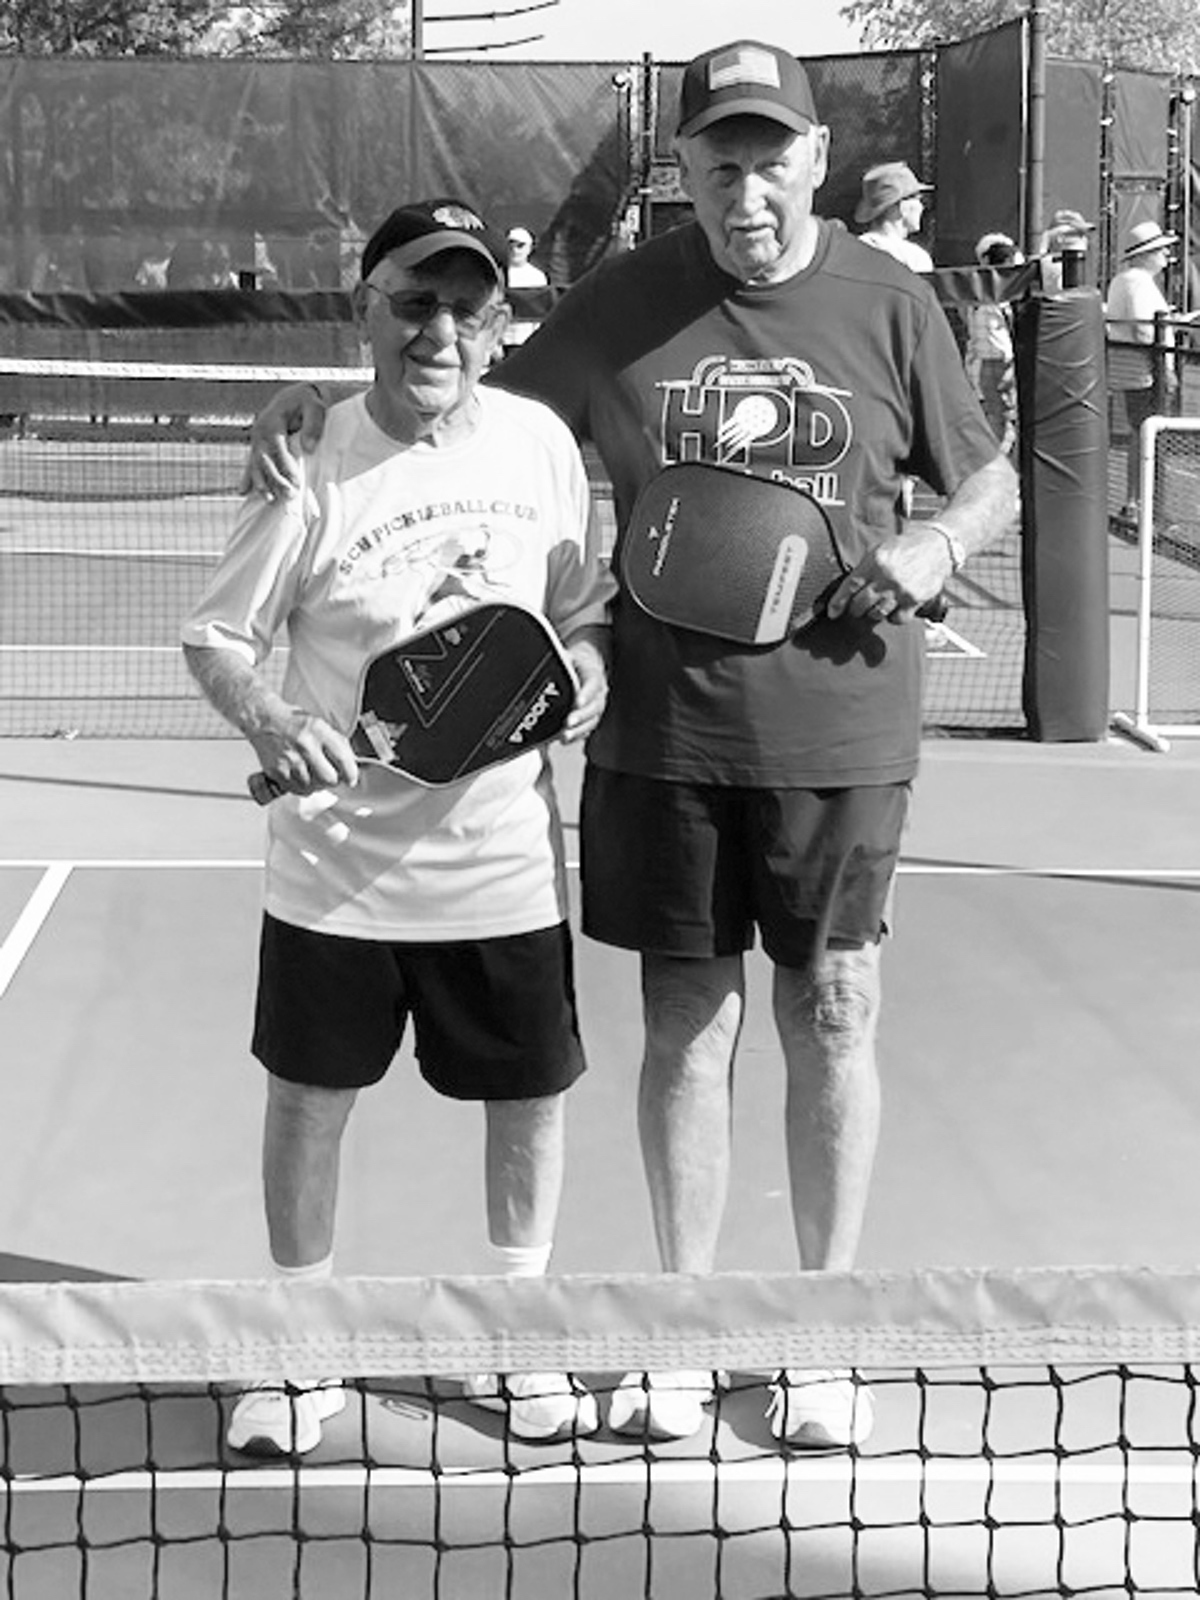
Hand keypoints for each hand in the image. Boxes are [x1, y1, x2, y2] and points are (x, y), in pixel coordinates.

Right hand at [238, 383, 329, 499]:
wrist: (296, 396)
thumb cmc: (307, 402)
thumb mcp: (315, 407)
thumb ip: (313, 425)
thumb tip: (309, 448)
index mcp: (272, 421)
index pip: (276, 447)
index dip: (285, 465)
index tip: (296, 482)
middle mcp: (259, 431)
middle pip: (263, 459)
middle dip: (274, 479)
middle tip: (288, 496)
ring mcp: (256, 439)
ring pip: (255, 464)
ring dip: (261, 483)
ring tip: (270, 499)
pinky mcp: (258, 446)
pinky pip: (251, 463)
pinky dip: (248, 477)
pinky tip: (243, 491)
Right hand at [248, 708, 359, 796]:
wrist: (263, 719)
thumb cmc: (292, 722)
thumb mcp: (319, 724)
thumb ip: (336, 742)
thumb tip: (352, 762)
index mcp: (318, 731)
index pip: (342, 758)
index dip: (351, 773)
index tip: (351, 779)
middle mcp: (304, 746)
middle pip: (328, 778)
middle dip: (333, 781)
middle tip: (331, 776)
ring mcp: (289, 760)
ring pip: (313, 787)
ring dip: (316, 784)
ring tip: (312, 773)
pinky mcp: (277, 771)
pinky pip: (296, 790)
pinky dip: (302, 787)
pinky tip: (301, 776)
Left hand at [560, 634, 608, 742]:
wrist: (586, 666)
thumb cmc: (575, 663)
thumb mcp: (568, 656)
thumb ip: (560, 660)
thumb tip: (544, 665)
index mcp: (594, 675)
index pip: (593, 683)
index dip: (586, 694)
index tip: (577, 702)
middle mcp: (598, 693)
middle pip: (594, 707)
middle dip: (581, 716)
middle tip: (569, 723)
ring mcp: (596, 707)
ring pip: (592, 721)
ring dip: (579, 730)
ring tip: (565, 736)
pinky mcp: (591, 718)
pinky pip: (587, 729)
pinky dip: (576, 735)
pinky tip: (565, 740)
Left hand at [823, 524, 954, 625]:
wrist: (938, 547)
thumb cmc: (908, 547)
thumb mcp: (881, 549)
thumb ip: (865, 567)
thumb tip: (847, 587)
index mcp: (875, 561)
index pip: (850, 586)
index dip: (838, 602)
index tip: (832, 612)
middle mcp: (886, 577)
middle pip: (861, 604)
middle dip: (856, 609)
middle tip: (857, 608)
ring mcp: (901, 590)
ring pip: (876, 614)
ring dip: (873, 613)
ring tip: (876, 606)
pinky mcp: (914, 600)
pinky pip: (897, 619)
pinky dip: (892, 618)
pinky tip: (893, 610)